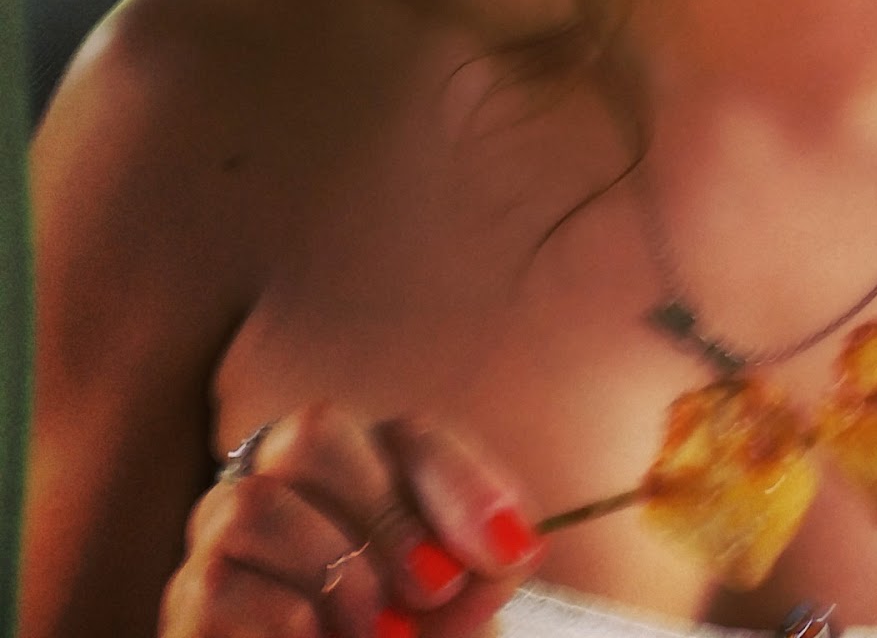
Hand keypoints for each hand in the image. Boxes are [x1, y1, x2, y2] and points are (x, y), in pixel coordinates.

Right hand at [158, 405, 544, 637]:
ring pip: (257, 502)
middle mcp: (284, 480)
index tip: (507, 550)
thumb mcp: (457, 610)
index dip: (460, 486)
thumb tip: (515, 541)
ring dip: (334, 569)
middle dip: (386, 512)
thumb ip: (487, 568)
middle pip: (314, 431)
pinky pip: (220, 588)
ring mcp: (223, 538)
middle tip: (434, 588)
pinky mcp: (188, 609)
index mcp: (363, 466)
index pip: (410, 436)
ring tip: (380, 632)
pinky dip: (285, 622)